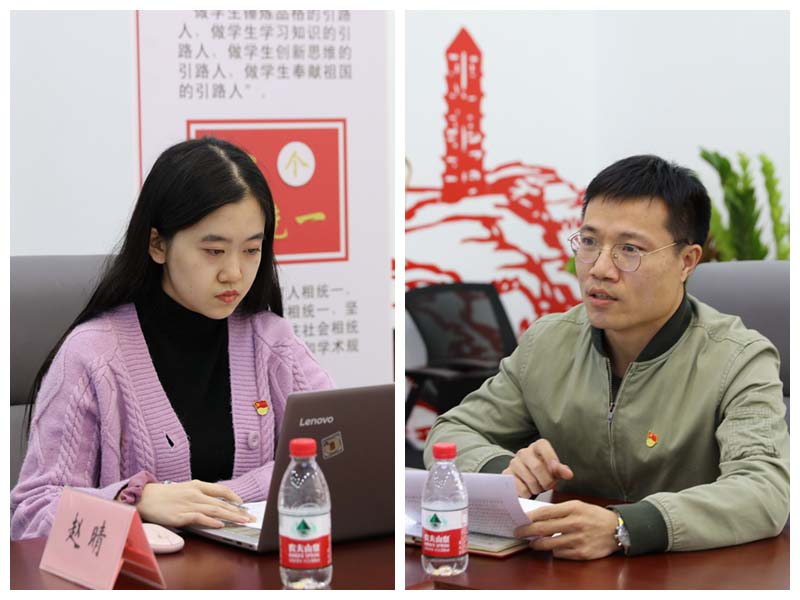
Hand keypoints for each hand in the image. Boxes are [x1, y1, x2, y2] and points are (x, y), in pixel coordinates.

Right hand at [136, 480, 256, 528]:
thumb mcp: (185, 488)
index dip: (234, 497)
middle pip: (221, 502)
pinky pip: (199, 518)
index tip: (243, 504)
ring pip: (214, 510)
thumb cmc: (165, 495)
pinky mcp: (180, 516)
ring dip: (230, 516)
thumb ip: (200, 493)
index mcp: (197, 485)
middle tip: (249, 517)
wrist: (145, 497)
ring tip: (241, 521)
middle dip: (238, 511)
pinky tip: (220, 525)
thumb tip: (216, 501)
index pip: (221, 490)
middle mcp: (195, 494)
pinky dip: (211, 521)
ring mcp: (188, 504)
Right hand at [502, 439, 573, 497]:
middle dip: (546, 481)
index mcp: (537, 447)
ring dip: (538, 489)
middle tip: (549, 486)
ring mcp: (513, 463)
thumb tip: (568, 474)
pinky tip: (529, 491)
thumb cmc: (543, 472)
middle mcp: (523, 452)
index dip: (551, 458)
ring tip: (539, 488)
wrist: (524, 478)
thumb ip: (561, 470)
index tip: (555, 471)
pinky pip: (520, 488)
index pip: (543, 446)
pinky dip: (528, 494)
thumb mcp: (553, 470)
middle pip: (537, 467)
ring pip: (529, 480)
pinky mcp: (506, 475)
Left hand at [514, 500, 618, 559]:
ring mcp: (578, 539)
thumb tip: (536, 517)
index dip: (529, 517)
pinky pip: (560, 554)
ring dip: (537, 544)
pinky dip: (554, 551)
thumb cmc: (593, 516)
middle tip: (518, 533)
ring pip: (548, 544)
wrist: (617, 529)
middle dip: (526, 531)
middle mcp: (575, 523)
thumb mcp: (577, 506)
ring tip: (533, 543)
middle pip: (543, 528)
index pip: (544, 512)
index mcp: (573, 508)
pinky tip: (554, 547)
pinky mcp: (582, 553)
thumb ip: (559, 511)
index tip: (519, 520)